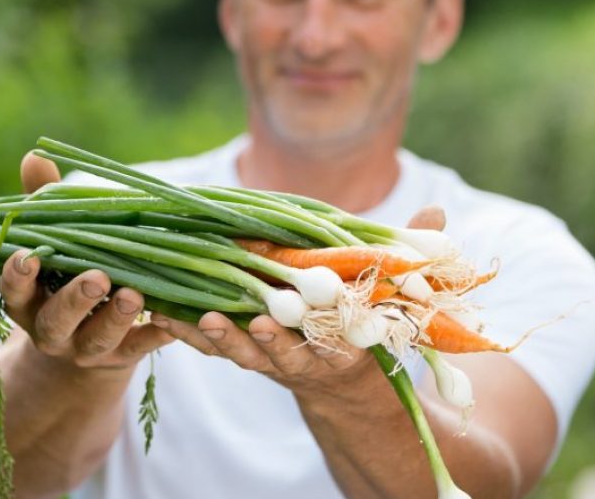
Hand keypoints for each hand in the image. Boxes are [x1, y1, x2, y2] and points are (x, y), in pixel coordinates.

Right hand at [0, 152, 172, 370]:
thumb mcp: (50, 244)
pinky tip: (174, 316)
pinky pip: (141, 347)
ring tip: (134, 294)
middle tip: (96, 278)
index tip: (27, 257)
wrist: (84, 350)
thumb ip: (41, 204)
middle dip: (75, 300)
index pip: (14, 292)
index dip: (18, 277)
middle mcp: (53, 330)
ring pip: (99, 338)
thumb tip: (34, 156)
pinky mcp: (123, 356)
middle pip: (57, 321)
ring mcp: (88, 348)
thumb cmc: (63, 278)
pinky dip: (157, 333)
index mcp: (28, 302)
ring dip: (116, 317)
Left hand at [150, 204, 447, 394]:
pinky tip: (156, 312)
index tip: (284, 313)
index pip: (325, 334)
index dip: (305, 324)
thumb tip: (439, 211)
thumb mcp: (394, 298)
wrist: (342, 384)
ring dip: (215, 337)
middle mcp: (304, 357)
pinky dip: (184, 331)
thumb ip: (408, 255)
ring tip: (193, 317)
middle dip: (258, 339)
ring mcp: (270, 358)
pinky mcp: (243, 352)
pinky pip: (211, 346)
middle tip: (241, 322)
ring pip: (241, 353)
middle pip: (279, 351)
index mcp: (343, 343)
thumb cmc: (366, 326)